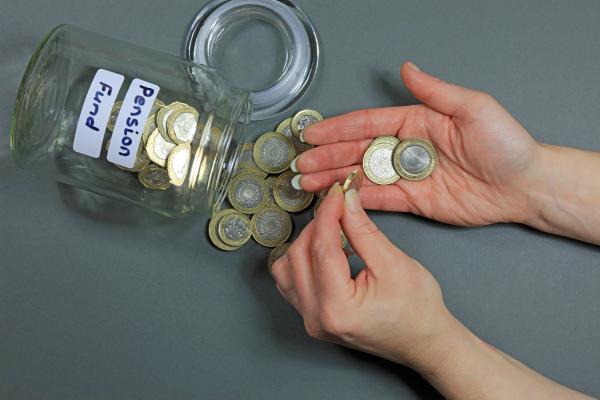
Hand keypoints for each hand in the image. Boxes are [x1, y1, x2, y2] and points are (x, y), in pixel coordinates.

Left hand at [270, 183, 459, 370]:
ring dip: (306, 243)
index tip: (338, 191)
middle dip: (317, 225)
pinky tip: (327, 251)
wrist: (426, 342)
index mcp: (337, 308)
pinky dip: (304, 261)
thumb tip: (346, 200)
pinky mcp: (312, 318)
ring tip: (332, 231)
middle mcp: (316, 319)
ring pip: (287, 268)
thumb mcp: (393, 263)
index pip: (321, 248)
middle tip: (339, 205)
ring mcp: (311, 321)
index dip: (328, 213)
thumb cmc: (418, 311)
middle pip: (298, 256)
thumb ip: (363, 230)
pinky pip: (292, 283)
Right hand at [293, 62, 541, 225]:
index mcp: (416, 122)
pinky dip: (357, 201)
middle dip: (327, 157)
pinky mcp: (414, 201)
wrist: (524, 186)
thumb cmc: (505, 144)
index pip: (368, 124)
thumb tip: (406, 68)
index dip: (338, 128)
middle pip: (358, 152)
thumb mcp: (472, 108)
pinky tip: (336, 200)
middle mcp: (407, 148)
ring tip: (307, 183)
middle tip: (302, 165)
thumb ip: (435, 92)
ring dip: (334, 180)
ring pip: (363, 177)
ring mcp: (408, 176)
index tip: (313, 133)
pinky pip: (380, 201)